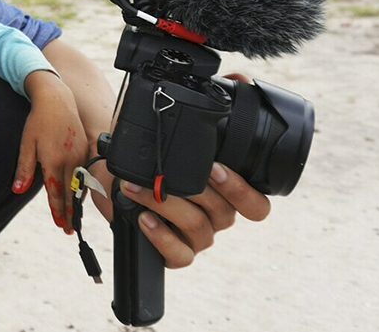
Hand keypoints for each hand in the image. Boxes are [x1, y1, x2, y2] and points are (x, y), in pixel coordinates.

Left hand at [11, 69, 87, 234]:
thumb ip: (24, 169)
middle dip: (70, 212)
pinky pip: (84, 173)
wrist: (56, 100)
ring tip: (73, 216)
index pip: (56, 192)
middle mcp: (70, 160)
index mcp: (54, 160)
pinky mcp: (86, 149)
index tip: (59, 224)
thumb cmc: (39, 121)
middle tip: (68, 229)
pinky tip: (77, 192)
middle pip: (71, 193)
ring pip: (80, 184)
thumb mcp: (26, 144)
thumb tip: (17, 189)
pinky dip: (81, 185)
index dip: (58, 210)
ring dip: (77, 201)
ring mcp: (80, 155)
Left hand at [112, 162, 271, 267]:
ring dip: (165, 204)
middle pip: (222, 212)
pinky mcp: (179, 254)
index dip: (241, 190)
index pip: (257, 206)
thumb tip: (192, 124)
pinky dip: (161, 236)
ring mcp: (198, 238)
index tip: (215, 168)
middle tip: (166, 173)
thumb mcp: (176, 155)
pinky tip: (144, 219)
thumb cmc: (154, 167)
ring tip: (138, 189)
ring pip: (197, 227)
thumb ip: (193, 149)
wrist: (120, 185)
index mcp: (227, 197)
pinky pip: (180, 254)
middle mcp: (217, 219)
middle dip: (192, 189)